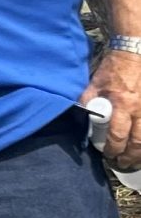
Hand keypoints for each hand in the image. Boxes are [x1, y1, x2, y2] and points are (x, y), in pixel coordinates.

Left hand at [85, 47, 140, 172]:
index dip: (113, 148)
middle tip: (123, 164)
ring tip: (135, 161)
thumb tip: (82, 115)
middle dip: (130, 157)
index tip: (108, 155)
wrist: (135, 53)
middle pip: (138, 142)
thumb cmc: (113, 69)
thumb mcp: (94, 84)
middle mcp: (139, 109)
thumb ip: (88, 101)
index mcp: (121, 104)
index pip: (117, 134)